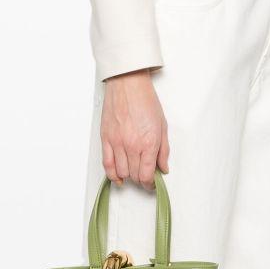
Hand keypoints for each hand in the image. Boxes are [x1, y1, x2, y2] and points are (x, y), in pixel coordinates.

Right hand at [100, 69, 169, 190]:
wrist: (127, 84)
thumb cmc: (145, 101)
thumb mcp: (163, 126)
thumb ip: (163, 150)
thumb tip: (163, 167)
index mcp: (148, 143)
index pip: (147, 175)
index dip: (150, 184)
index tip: (152, 183)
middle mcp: (132, 145)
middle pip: (134, 176)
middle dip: (141, 180)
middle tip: (145, 176)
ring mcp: (117, 143)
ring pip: (121, 172)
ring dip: (128, 176)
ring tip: (133, 172)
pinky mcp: (106, 139)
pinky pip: (107, 164)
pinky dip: (112, 174)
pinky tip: (118, 177)